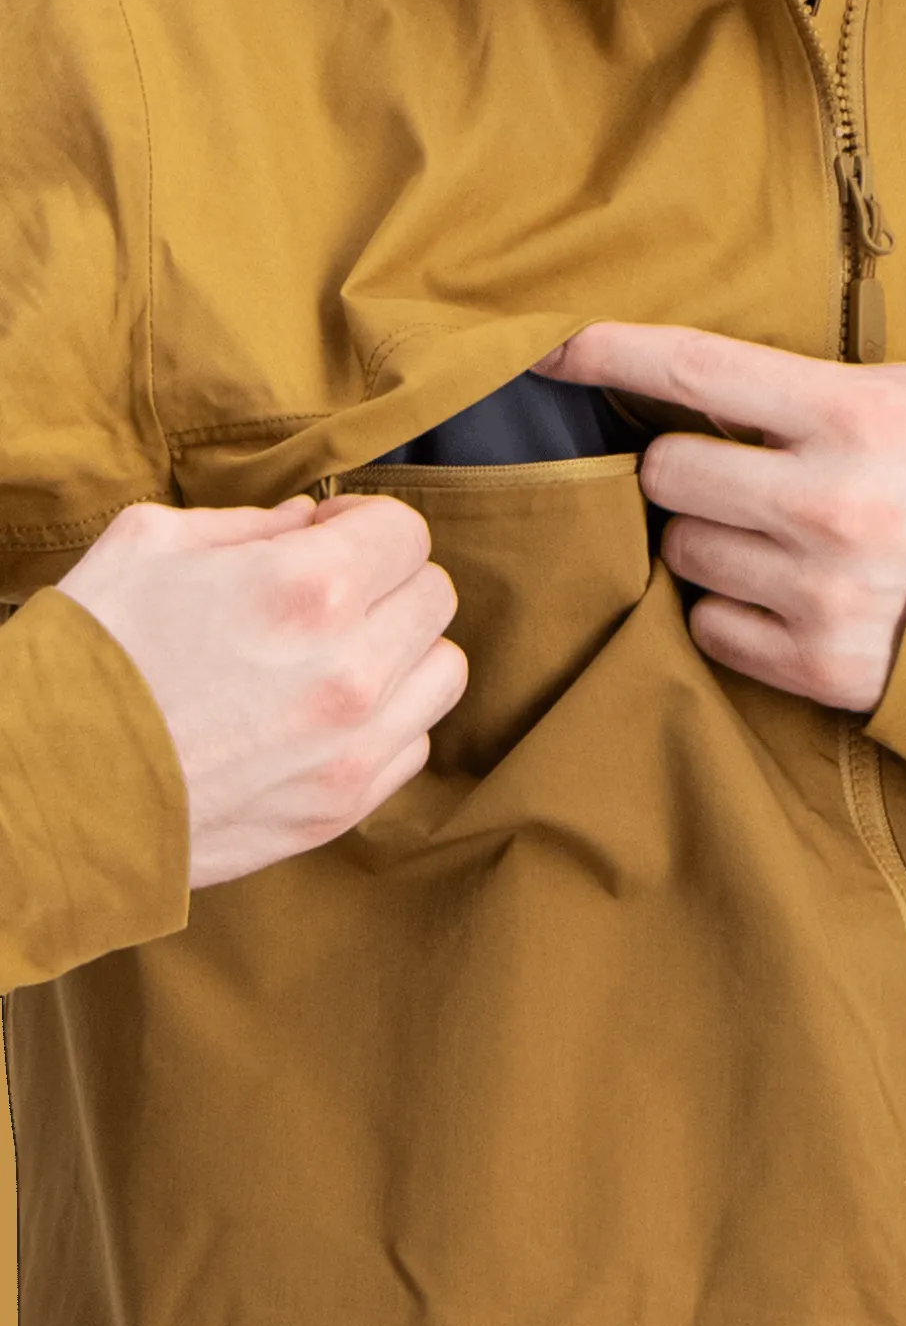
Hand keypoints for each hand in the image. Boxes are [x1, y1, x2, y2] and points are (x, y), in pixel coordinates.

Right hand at [55, 493, 468, 888]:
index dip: (369, 526)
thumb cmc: (85, 662)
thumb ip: (246, 524)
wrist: (42, 796)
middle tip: (336, 594)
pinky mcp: (347, 804)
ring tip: (340, 655)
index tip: (336, 536)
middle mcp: (353, 668)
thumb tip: (308, 521)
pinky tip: (328, 715)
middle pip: (435, 596)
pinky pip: (415, 741)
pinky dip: (387, 721)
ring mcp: (357, 745)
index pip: (407, 533)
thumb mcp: (146, 549)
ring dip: (404, 652)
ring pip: (444, 670)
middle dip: (390, 582)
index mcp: (309, 590)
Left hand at [533, 323, 905, 712]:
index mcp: (857, 417)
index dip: (603, 352)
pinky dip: (732, 611)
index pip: (692, 369)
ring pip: (683, 555)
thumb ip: (800, 393)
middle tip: (733, 480)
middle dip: (683, 474)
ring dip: (710, 542)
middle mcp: (831, 504)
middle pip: (665, 476)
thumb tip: (678, 391)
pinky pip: (710, 628)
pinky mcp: (821, 667)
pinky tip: (787, 599)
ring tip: (779, 544)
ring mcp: (823, 593)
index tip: (545, 347)